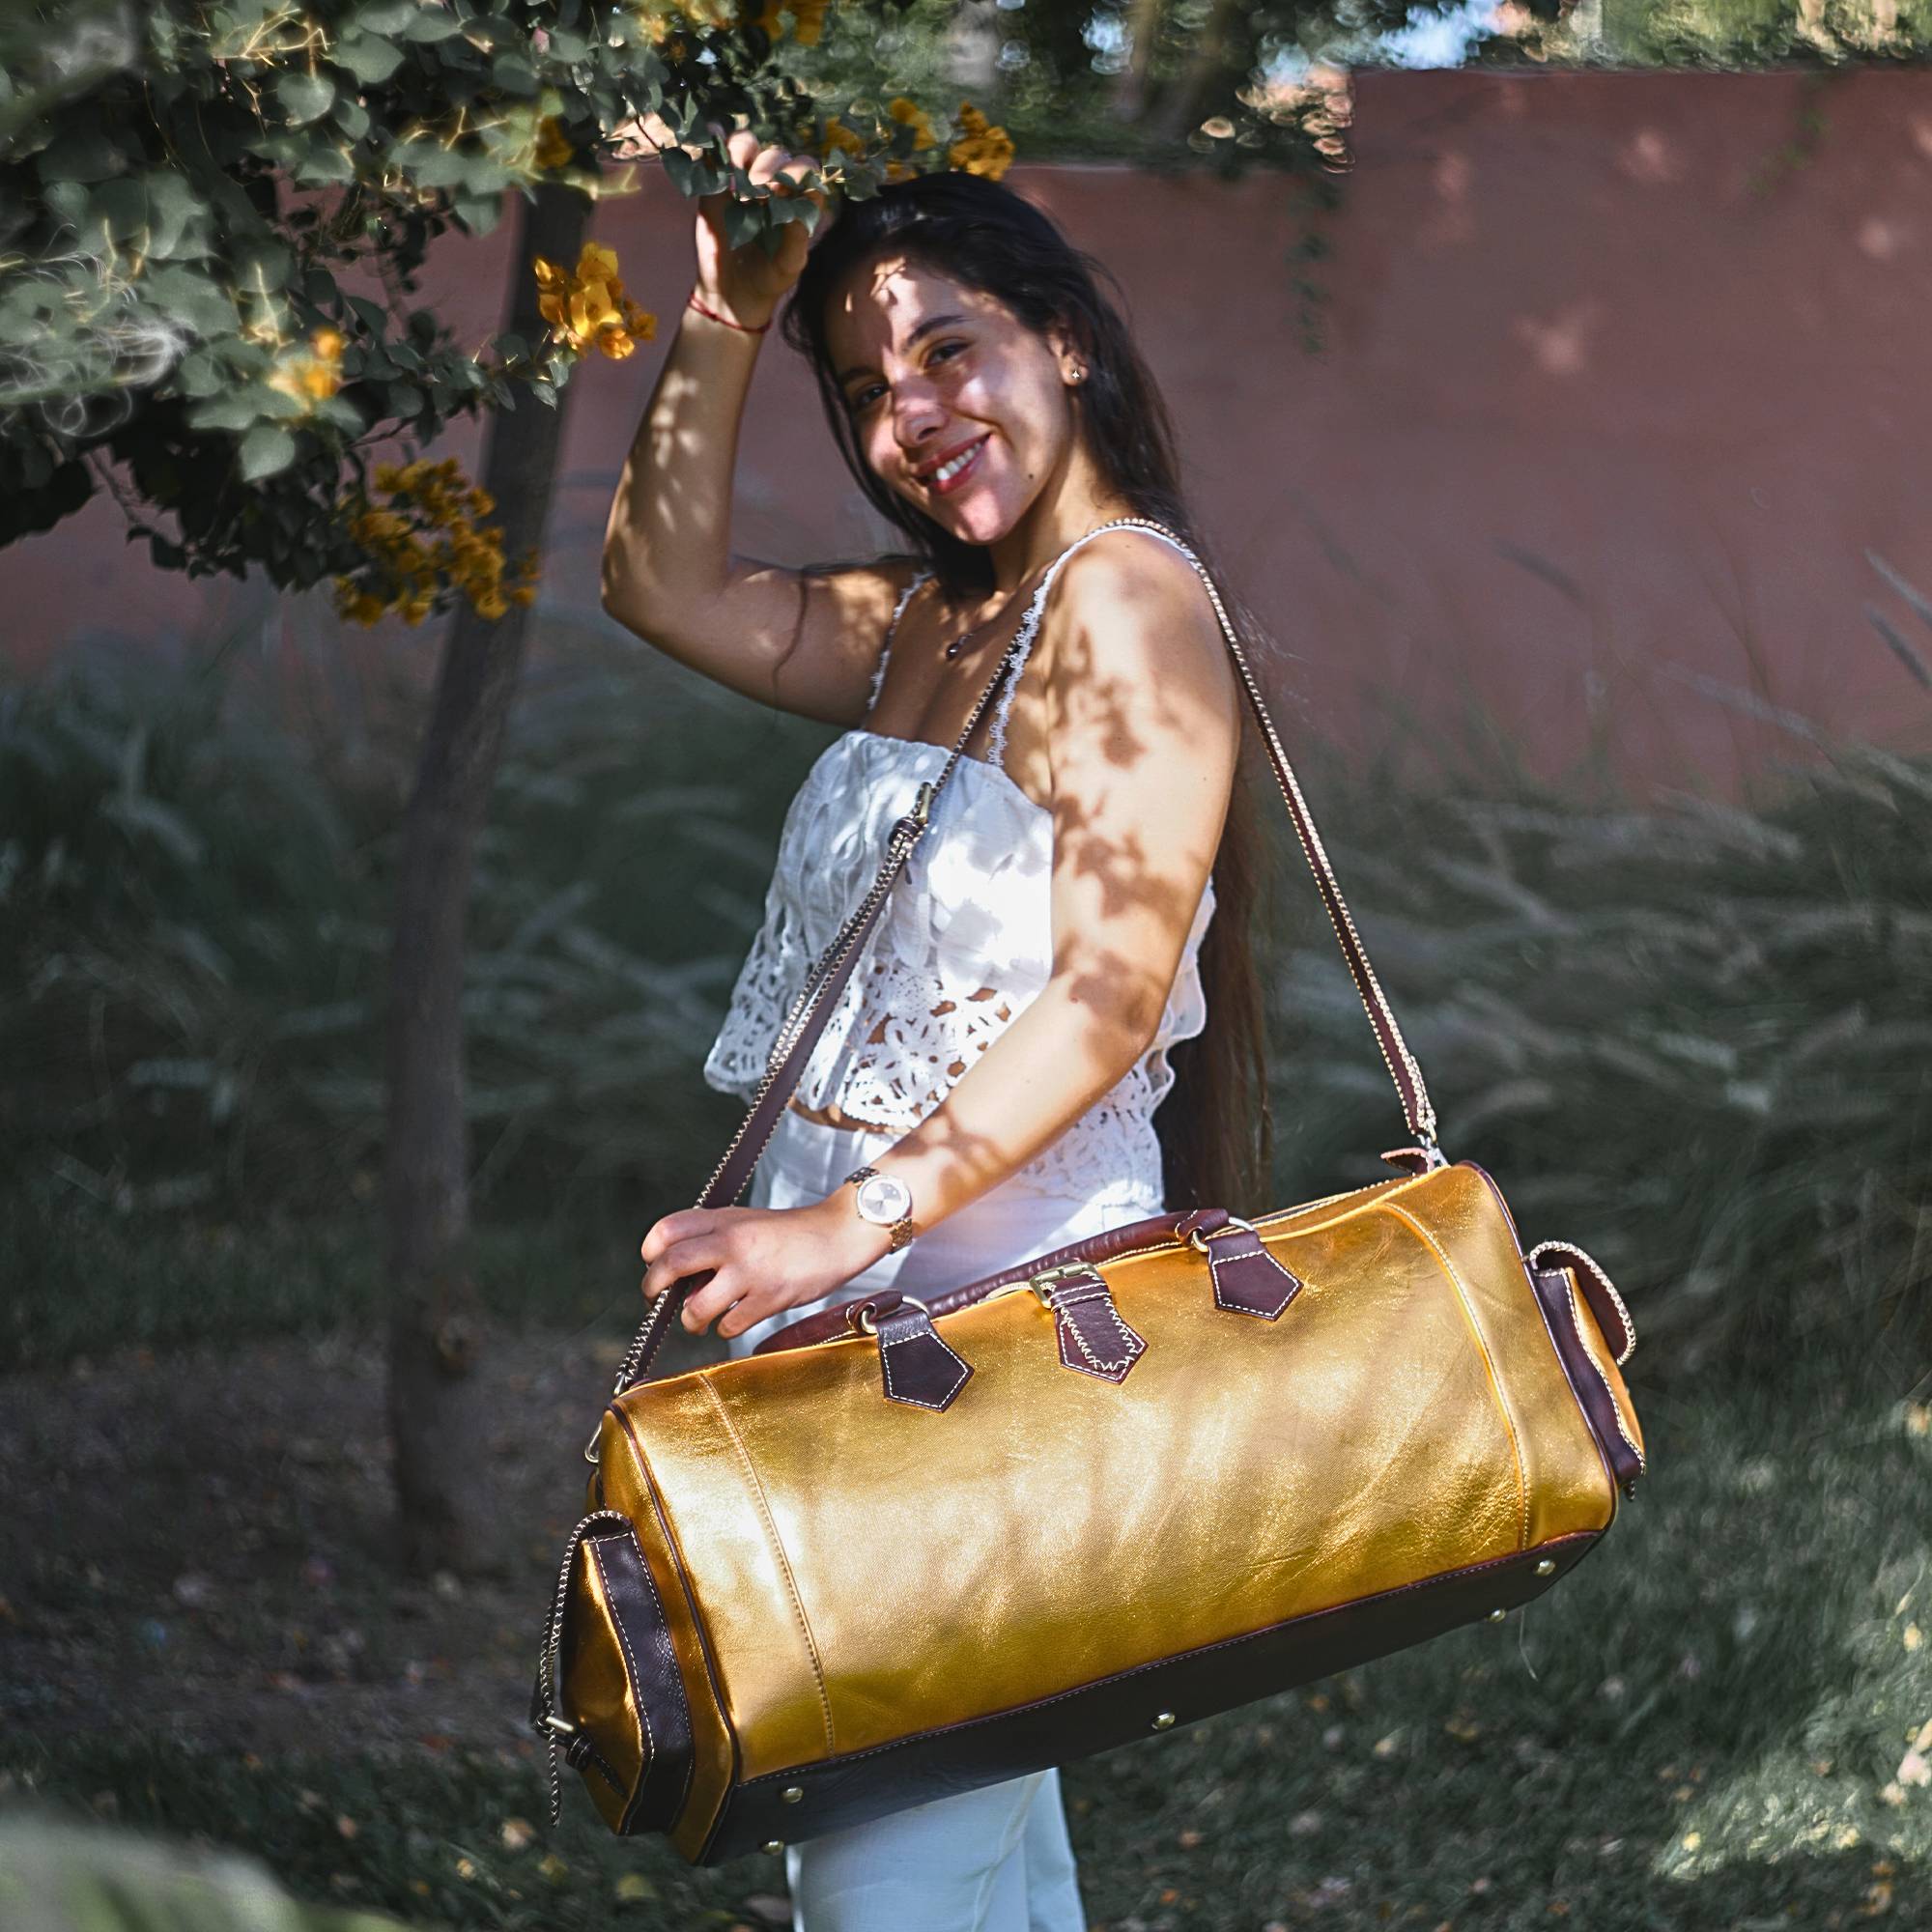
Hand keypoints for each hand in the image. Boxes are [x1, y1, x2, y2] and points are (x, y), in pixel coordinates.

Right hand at [608, 112, 834, 329]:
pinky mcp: (716, 181)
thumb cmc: (768, 278)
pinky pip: (715, 151)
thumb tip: (799, 205)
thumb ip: (797, 237)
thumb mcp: (789, 264)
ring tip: (735, 182)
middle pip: (775, 154)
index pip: (806, 169)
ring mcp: (743, 179)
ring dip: (741, 152)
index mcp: (797, 198)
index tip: (782, 191)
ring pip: (745, 144)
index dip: (798, 172)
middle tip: (757, 192)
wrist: (731, 291)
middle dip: (768, 167)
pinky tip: (712, 140)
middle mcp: (773, 183)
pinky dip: (713, 139)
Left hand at [639, 1197, 888, 1341]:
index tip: (654, 1265)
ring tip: (697, 1321)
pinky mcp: (769, 1297)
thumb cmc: (790, 1233)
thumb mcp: (746, 1221)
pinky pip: (729, 1326)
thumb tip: (680, 1281)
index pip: (667, 1229)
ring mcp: (750, 1271)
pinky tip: (736, 1319)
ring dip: (690, 1321)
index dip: (650, 1251)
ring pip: (695, 1307)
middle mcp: (732, 1242)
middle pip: (670, 1264)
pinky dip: (726, 1329)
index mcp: (724, 1219)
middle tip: (656, 1299)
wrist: (837, 1235)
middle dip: (653, 1288)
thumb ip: (712, 1241)